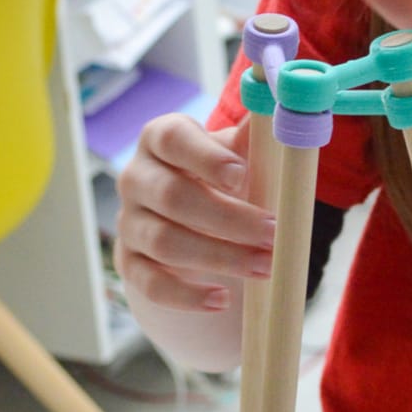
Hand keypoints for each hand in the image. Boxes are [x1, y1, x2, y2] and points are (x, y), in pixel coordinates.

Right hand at [114, 113, 274, 313]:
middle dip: (228, 219)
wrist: (195, 214)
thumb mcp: (236, 151)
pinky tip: (223, 300)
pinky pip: (150, 283)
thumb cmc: (220, 174)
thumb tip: (283, 111)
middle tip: (272, 234)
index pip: (172, 139)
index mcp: (160, 139)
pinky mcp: (129, 261)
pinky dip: (187, 295)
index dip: (205, 157)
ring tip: (264, 267)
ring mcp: (128, 221)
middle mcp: (136, 177)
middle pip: (172, 197)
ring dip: (219, 257)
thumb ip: (254, 137)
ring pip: (165, 242)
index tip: (242, 175)